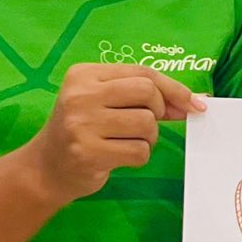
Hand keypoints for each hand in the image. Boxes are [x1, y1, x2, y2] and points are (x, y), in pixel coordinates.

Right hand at [17, 64, 203, 203]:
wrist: (45, 168)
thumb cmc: (84, 131)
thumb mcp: (106, 103)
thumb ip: (145, 98)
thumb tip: (194, 101)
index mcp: (84, 74)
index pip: (142, 73)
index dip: (174, 89)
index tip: (195, 103)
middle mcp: (80, 95)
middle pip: (147, 93)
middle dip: (157, 112)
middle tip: (144, 125)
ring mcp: (82, 124)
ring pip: (147, 124)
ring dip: (148, 138)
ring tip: (127, 142)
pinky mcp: (88, 152)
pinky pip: (139, 151)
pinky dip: (139, 157)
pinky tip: (118, 157)